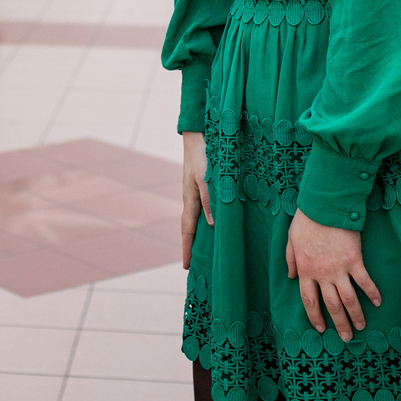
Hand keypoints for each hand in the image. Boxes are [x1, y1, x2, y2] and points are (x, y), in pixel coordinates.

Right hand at [180, 131, 212, 266]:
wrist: (198, 133)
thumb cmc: (203, 154)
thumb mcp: (206, 178)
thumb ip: (209, 199)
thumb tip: (211, 224)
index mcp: (189, 198)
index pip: (187, 229)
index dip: (187, 248)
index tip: (186, 267)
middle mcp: (191, 197)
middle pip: (190, 226)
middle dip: (191, 245)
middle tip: (194, 264)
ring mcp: (195, 190)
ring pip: (197, 217)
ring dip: (199, 233)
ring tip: (205, 248)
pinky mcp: (202, 183)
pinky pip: (203, 207)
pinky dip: (206, 219)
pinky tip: (214, 221)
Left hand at [284, 210, 381, 338]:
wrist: (325, 205)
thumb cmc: (307, 219)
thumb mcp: (291, 239)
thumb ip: (290, 259)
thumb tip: (290, 277)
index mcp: (305, 270)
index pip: (309, 300)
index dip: (315, 316)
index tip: (322, 328)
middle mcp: (322, 274)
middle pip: (331, 305)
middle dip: (339, 323)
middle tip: (347, 337)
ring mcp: (339, 269)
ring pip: (348, 299)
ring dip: (356, 315)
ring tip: (361, 327)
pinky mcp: (355, 261)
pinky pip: (364, 282)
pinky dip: (372, 293)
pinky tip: (377, 302)